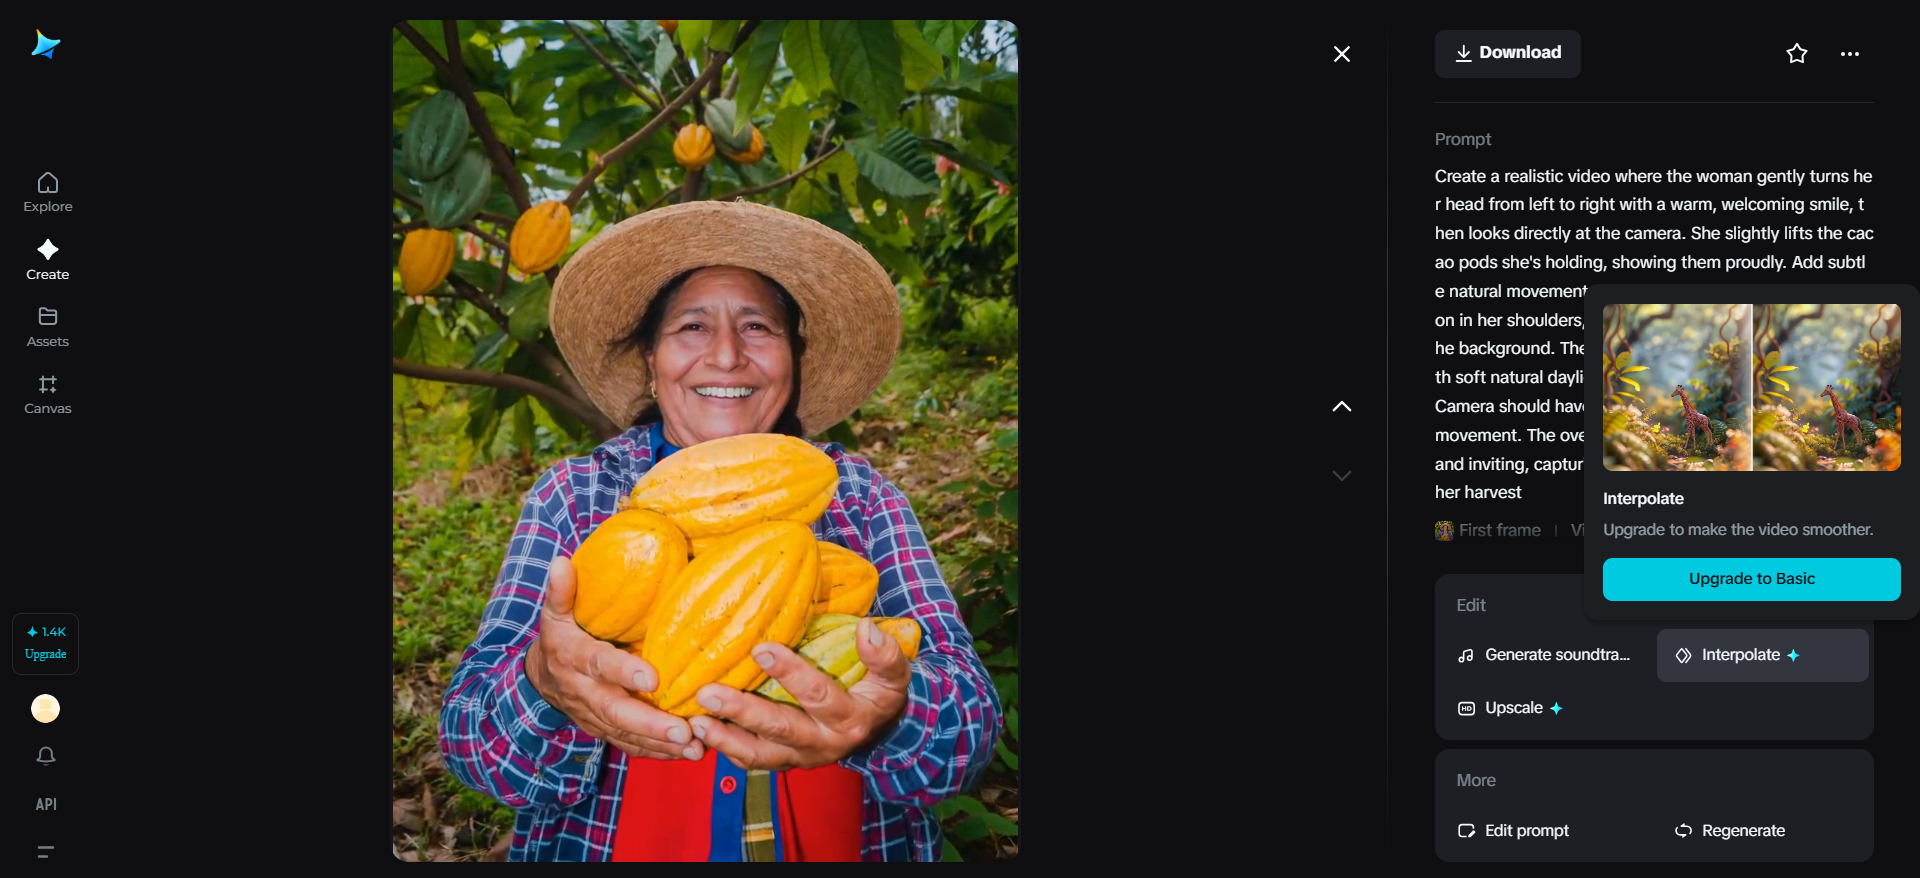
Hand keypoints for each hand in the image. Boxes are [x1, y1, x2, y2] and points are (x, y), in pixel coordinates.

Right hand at [524, 554, 704, 760]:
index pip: (598, 664)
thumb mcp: (555, 612)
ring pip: (625, 733)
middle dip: (650, 723)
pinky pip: (628, 745)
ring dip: (659, 743)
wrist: (539, 679)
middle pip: (616, 710)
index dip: (623, 671)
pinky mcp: (602, 729)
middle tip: (683, 730)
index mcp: (572, 657)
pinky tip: (685, 754)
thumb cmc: (559, 637)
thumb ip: (561, 591)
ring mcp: (592, 715)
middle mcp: (582, 690)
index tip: (652, 678)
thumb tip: (562, 561)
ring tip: (694, 747)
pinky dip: (656, 753)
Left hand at [689, 617, 911, 770]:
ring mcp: (802, 758)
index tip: (761, 648)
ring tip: (696, 722)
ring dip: (726, 739)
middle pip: (781, 729)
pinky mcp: (786, 763)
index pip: (819, 695)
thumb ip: (885, 654)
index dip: (791, 673)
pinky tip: (702, 733)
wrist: (881, 732)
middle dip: (743, 712)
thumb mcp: (894, 675)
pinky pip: (753, 762)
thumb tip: (866, 628)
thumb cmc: (880, 694)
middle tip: (708, 693)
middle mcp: (824, 744)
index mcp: (851, 718)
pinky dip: (726, 750)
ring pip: (761, 754)